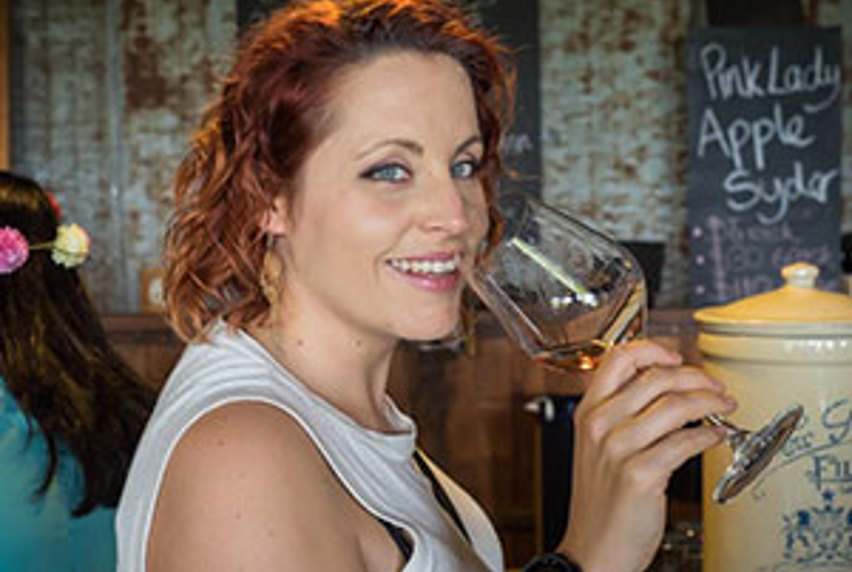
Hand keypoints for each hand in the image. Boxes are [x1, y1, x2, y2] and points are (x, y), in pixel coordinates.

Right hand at [557, 340, 735, 571]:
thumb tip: (664, 387)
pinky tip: (716, 438)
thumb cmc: (600, 502)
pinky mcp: (640, 474)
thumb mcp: (598, 447)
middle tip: (715, 386)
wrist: (594, 550)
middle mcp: (600, 425)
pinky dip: (709, 436)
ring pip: (675, 405)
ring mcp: (618, 449)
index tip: (676, 356)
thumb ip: (621, 414)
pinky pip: (685, 442)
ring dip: (710, 402)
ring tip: (724, 408)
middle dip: (696, 377)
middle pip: (655, 377)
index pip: (617, 358)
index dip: (652, 349)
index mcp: (587, 412)